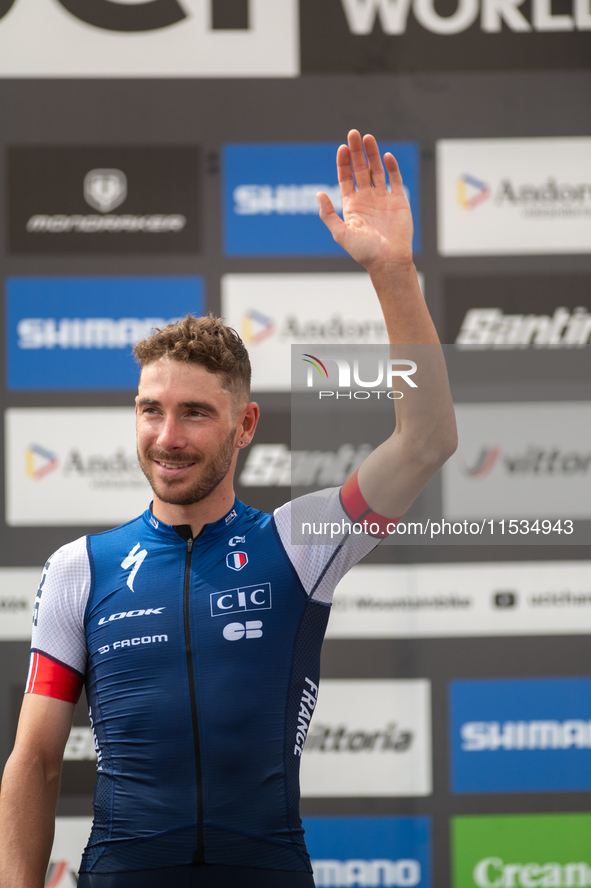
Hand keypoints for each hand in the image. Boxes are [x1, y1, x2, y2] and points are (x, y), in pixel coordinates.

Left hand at [317, 130, 413, 272]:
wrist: (388, 261)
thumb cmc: (363, 251)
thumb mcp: (340, 233)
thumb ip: (329, 214)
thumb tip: (318, 194)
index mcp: (352, 205)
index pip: (346, 177)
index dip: (344, 162)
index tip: (343, 148)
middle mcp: (367, 199)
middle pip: (361, 169)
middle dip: (357, 152)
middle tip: (354, 134)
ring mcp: (383, 198)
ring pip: (377, 170)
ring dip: (373, 154)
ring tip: (368, 138)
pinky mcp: (399, 201)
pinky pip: (395, 180)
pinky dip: (391, 167)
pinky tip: (386, 156)